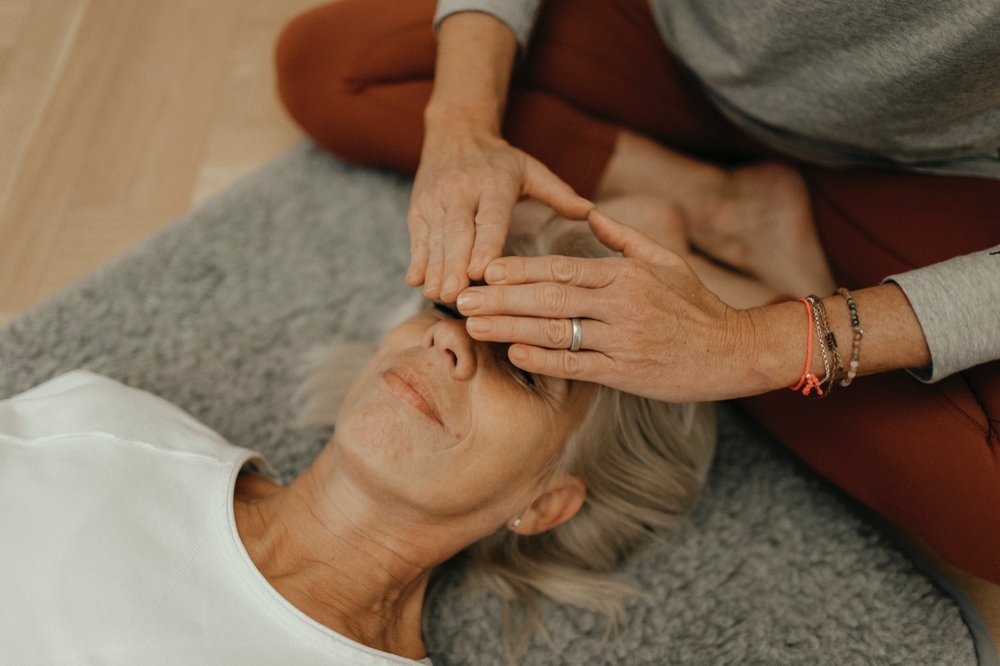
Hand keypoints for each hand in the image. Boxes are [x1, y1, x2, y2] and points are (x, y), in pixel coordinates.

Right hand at [406, 125, 591, 301]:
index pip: (488, 219)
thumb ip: (559, 193)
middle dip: (454, 265)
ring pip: (434, 238)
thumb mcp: (531, 169)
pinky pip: (417, 237)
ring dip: (435, 268)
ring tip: (438, 295)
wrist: (455, 132)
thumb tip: (592, 213)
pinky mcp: (418, 209)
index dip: (484, 245)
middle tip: (456, 295)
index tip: (481, 272)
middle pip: (457, 233)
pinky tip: (416, 282)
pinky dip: (417, 260)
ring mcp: (435, 201)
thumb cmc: (499, 160)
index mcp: (493, 184)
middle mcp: (460, 191)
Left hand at [456, 209, 756, 401]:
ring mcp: (623, 340)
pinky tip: (514, 355)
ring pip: (557, 332)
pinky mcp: (627, 373)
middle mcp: (622, 305)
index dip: (521, 270)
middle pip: (550, 299)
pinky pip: (578, 366)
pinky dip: (545, 361)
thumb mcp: (664, 261)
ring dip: (511, 329)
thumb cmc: (696, 304)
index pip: (563, 269)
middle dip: (501, 299)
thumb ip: (623, 238)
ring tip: (475, 326)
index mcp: (626, 274)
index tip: (486, 269)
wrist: (733, 350)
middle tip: (462, 297)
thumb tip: (590, 214)